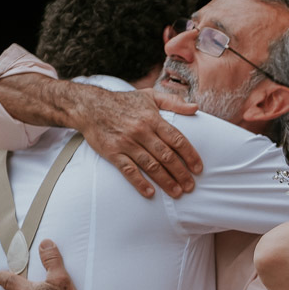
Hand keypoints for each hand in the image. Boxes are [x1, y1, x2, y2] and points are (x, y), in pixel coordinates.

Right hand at [74, 87, 202, 198]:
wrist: (90, 106)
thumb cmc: (124, 102)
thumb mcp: (150, 96)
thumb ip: (174, 102)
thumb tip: (196, 107)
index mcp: (153, 119)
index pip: (177, 139)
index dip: (190, 155)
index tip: (198, 169)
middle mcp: (141, 131)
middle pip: (166, 156)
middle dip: (181, 173)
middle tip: (190, 186)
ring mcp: (126, 143)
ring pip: (150, 165)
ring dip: (165, 181)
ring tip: (177, 193)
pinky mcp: (112, 152)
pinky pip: (128, 170)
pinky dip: (139, 182)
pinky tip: (150, 193)